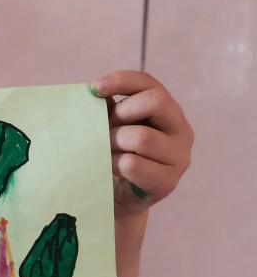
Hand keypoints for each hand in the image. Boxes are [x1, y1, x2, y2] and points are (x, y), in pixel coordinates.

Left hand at [90, 70, 193, 217]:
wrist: (120, 196)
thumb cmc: (117, 154)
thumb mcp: (114, 126)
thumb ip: (110, 108)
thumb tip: (97, 93)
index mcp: (168, 110)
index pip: (149, 83)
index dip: (121, 80)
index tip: (95, 88)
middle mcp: (181, 130)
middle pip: (155, 102)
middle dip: (122, 112)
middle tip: (105, 128)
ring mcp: (179, 157)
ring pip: (142, 136)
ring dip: (115, 141)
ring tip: (105, 150)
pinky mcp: (168, 181)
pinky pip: (134, 164)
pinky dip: (114, 163)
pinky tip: (111, 167)